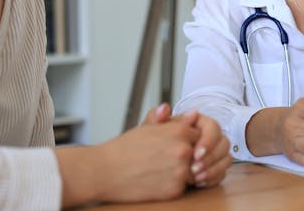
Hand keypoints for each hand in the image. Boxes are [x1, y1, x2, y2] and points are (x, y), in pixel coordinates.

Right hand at [57, 111, 199, 205]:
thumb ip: (175, 120)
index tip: (172, 145)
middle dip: (186, 157)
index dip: (186, 140)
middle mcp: (183, 149)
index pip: (199, 134)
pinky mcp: (174, 189)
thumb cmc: (124, 148)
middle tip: (163, 159)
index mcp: (179, 130)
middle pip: (198, 154)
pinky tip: (156, 180)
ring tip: (159, 169)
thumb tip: (194, 113)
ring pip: (193, 172)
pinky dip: (172, 185)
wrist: (104, 171)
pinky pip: (183, 187)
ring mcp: (180, 170)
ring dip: (181, 172)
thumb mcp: (148, 127)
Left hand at [143, 104, 231, 187]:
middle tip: (195, 169)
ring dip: (213, 169)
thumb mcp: (153, 129)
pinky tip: (199, 182)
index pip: (213, 127)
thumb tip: (164, 107)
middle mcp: (211, 136)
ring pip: (226, 158)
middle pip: (224, 143)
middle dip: (211, 158)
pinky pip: (223, 172)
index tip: (195, 154)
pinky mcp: (215, 166)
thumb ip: (156, 118)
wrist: (154, 158)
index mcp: (199, 122)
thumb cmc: (155, 141)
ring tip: (195, 177)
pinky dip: (213, 178)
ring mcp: (215, 151)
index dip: (207, 141)